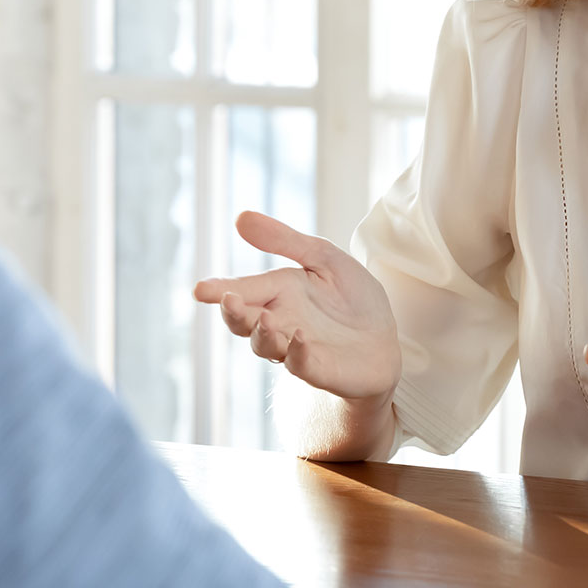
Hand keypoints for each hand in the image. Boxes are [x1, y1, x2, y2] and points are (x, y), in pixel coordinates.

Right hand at [194, 211, 401, 402]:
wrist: (386, 339)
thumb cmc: (352, 298)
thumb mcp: (323, 258)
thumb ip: (284, 240)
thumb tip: (240, 218)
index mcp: (277, 292)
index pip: (241, 291)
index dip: (219, 290)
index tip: (200, 290)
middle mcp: (279, 322)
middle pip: (243, 322)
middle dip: (234, 313)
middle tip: (229, 301)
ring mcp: (296, 349)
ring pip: (265, 346)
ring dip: (262, 334)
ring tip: (265, 319)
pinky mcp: (320, 370)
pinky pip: (301, 365)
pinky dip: (298, 354)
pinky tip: (301, 340)